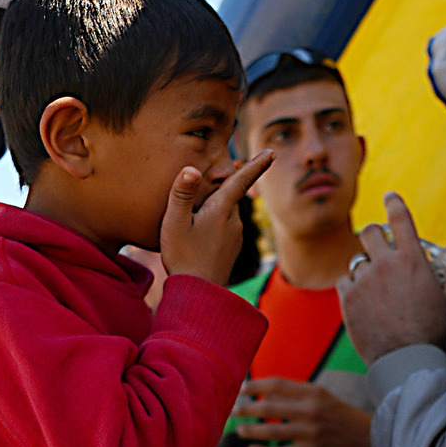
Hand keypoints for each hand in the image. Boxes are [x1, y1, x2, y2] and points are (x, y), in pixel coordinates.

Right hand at [160, 150, 272, 284]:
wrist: (200, 294)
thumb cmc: (184, 257)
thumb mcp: (175, 223)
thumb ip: (182, 194)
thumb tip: (191, 168)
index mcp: (222, 210)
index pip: (242, 180)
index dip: (256, 164)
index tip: (270, 152)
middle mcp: (234, 221)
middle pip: (231, 194)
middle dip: (224, 185)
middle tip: (210, 179)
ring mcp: (235, 237)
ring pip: (227, 211)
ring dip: (217, 206)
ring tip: (195, 211)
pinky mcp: (231, 249)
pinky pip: (225, 227)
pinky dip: (215, 222)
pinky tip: (199, 231)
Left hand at [232, 378, 372, 446]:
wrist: (368, 437)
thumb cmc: (340, 416)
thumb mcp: (322, 398)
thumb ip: (297, 397)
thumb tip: (265, 397)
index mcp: (313, 392)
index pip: (277, 385)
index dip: (256, 386)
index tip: (241, 389)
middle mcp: (311, 410)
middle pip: (269, 406)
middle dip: (246, 408)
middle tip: (232, 410)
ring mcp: (311, 432)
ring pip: (272, 430)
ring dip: (251, 430)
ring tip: (240, 430)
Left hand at [337, 192, 445, 365]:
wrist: (406, 361)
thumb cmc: (432, 333)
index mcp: (413, 259)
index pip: (401, 218)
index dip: (394, 203)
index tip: (389, 197)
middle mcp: (385, 264)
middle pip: (370, 232)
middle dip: (373, 234)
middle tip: (376, 243)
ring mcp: (364, 281)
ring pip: (357, 260)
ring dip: (365, 268)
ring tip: (375, 287)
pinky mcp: (348, 299)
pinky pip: (344, 281)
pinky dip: (351, 287)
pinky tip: (361, 299)